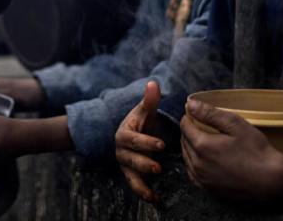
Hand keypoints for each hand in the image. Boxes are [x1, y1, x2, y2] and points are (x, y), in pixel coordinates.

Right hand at [115, 81, 166, 202]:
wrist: (133, 133)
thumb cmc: (141, 121)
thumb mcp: (144, 110)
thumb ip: (149, 99)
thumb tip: (153, 83)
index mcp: (124, 133)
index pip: (132, 139)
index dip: (145, 142)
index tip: (161, 145)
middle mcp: (121, 150)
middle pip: (130, 159)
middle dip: (143, 164)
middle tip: (158, 168)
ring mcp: (125, 164)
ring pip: (130, 175)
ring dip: (141, 183)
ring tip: (152, 192)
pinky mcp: (131, 174)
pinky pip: (134, 185)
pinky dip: (142, 192)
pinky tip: (154, 199)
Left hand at [180, 98, 282, 202]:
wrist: (271, 181)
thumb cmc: (256, 151)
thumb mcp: (236, 125)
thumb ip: (210, 113)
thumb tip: (190, 104)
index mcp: (202, 146)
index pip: (185, 127)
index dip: (189, 118)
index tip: (195, 114)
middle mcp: (197, 165)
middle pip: (184, 143)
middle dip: (189, 132)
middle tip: (199, 125)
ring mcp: (203, 180)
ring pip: (187, 160)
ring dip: (190, 149)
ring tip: (202, 141)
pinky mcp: (209, 191)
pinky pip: (194, 175)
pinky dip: (195, 165)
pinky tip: (205, 161)